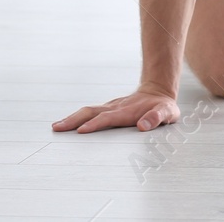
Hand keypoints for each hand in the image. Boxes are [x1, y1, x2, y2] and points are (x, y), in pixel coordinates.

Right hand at [53, 85, 179, 133]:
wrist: (158, 92)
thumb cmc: (162, 106)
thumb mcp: (167, 112)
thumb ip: (157, 118)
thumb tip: (144, 126)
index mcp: (127, 111)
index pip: (108, 118)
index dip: (95, 124)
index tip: (81, 130)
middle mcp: (115, 108)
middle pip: (91, 112)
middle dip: (74, 120)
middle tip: (57, 128)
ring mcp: (110, 108)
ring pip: (88, 111)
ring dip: (72, 119)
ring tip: (56, 127)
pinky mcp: (107, 110)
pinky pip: (90, 113)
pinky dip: (76, 118)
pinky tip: (66, 126)